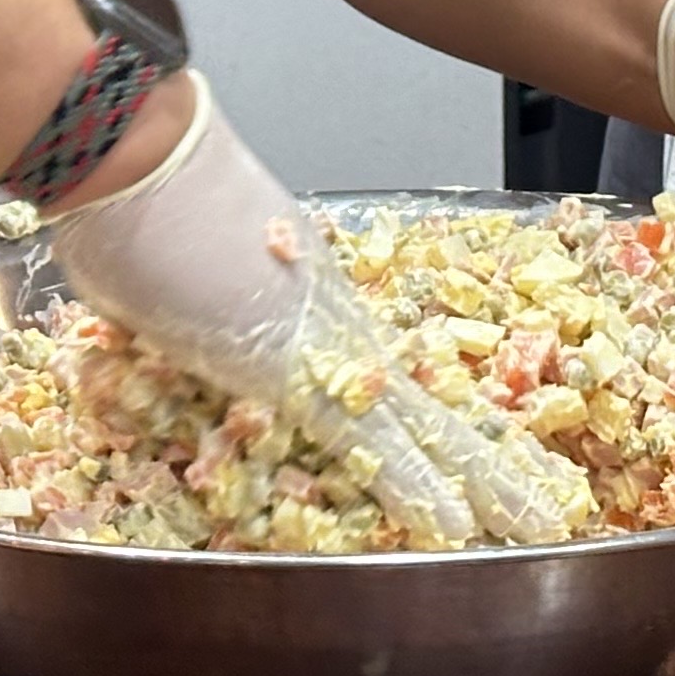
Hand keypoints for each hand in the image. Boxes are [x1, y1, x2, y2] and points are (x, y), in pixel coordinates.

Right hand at [45, 78, 592, 548]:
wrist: (135, 149)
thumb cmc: (134, 196)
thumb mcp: (158, 272)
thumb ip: (174, 304)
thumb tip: (148, 314)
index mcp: (306, 296)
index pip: (378, 375)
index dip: (418, 420)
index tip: (457, 456)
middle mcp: (335, 317)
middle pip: (425, 402)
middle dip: (481, 457)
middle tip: (540, 501)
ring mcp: (326, 339)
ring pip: (421, 425)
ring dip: (477, 481)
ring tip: (534, 523)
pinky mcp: (300, 368)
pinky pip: (368, 443)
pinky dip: (411, 487)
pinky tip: (453, 526)